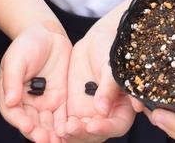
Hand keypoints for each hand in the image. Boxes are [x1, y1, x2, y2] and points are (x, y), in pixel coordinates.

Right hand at [0, 23, 71, 142]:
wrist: (48, 34)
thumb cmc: (27, 43)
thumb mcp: (16, 58)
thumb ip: (12, 79)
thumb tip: (9, 101)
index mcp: (10, 94)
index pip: (13, 112)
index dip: (19, 121)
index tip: (27, 126)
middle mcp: (26, 103)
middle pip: (30, 123)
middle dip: (37, 133)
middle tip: (45, 140)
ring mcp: (44, 103)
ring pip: (46, 124)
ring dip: (51, 135)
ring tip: (58, 141)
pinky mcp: (60, 100)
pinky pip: (62, 117)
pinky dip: (65, 127)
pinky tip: (70, 133)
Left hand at [62, 24, 134, 140]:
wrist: (96, 40)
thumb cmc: (111, 49)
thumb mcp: (111, 65)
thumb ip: (108, 87)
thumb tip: (102, 109)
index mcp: (123, 106)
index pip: (117, 125)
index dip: (106, 128)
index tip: (91, 126)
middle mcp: (107, 114)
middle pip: (96, 134)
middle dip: (83, 134)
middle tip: (69, 129)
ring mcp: (90, 113)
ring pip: (81, 132)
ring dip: (70, 135)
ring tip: (59, 131)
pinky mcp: (75, 108)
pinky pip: (68, 123)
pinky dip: (61, 128)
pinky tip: (52, 127)